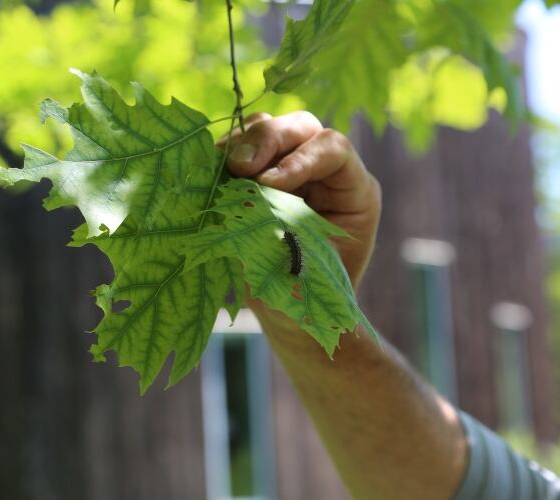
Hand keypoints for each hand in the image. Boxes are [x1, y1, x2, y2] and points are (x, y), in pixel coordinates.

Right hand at [219, 111, 380, 289]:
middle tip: (238, 167)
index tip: (268, 184)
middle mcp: (323, 171)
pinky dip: (219, 158)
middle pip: (299, 128)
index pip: (333, 149)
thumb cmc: (309, 298)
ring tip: (219, 170)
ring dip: (239, 146)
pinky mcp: (256, 175)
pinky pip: (237, 149)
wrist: (294, 312)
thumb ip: (287, 241)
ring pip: (266, 130)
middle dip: (266, 140)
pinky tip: (206, 173)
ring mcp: (288, 168)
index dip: (301, 159)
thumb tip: (252, 209)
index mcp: (353, 192)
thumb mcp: (307, 275)